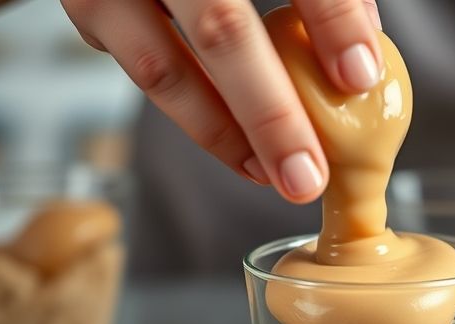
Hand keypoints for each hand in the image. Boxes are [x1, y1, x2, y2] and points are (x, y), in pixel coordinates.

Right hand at [61, 0, 381, 202]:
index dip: (332, 19)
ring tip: (270, 175)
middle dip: (270, 113)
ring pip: (165, 68)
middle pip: (222, 29)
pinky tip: (237, 146)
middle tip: (307, 173)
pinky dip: (196, 115)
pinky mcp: (90, 5)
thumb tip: (363, 45)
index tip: (361, 76)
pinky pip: (145, 71)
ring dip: (223, 135)